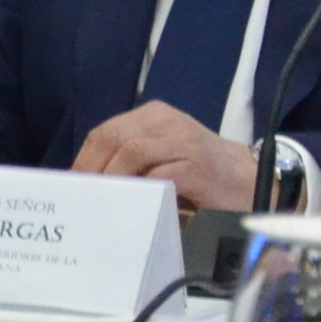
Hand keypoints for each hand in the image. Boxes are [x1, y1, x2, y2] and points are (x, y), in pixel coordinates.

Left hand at [70, 101, 259, 210]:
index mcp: (152, 116)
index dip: (83, 159)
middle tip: (80, 197)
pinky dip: (141, 189)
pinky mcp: (197, 165)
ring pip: (131, 151)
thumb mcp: (162, 158)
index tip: (69, 185)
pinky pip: (159, 174)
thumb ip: (132, 162)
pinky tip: (132, 205)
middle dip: (90, 169)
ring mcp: (182, 140)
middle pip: (112, 138)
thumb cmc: (201, 173)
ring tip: (101, 202)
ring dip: (110, 179)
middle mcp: (165, 121)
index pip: (104, 132)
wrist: (252, 179)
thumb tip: (88, 186)